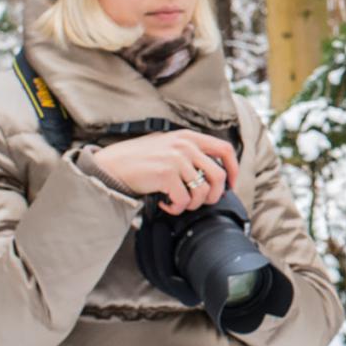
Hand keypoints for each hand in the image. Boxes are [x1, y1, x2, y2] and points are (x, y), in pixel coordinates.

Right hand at [91, 130, 238, 214]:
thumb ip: (189, 151)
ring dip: (192, 204)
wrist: (112, 165)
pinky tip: (166, 205)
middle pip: (219, 175)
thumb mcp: (168, 144)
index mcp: (189, 137)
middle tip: (201, 202)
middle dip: (213, 195)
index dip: (233, 169)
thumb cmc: (139, 159)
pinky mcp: (166, 174)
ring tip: (178, 203)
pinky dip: (176, 208)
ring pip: (202, 191)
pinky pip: (184, 200)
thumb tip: (213, 171)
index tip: (230, 185)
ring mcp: (176, 159)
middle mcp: (185, 145)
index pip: (225, 149)